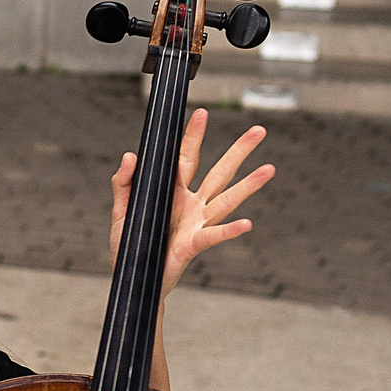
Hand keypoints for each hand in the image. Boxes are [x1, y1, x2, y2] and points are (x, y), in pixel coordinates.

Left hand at [108, 109, 275, 298]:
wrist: (134, 278)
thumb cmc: (129, 245)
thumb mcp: (121, 211)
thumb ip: (123, 183)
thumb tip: (131, 155)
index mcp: (173, 191)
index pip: (187, 157)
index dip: (193, 136)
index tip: (201, 112)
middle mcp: (191, 203)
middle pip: (220, 171)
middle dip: (239, 151)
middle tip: (259, 130)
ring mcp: (196, 222)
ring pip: (226, 199)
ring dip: (248, 185)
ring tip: (269, 169)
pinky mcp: (194, 244)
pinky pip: (214, 235)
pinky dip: (230, 230)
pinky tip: (247, 224)